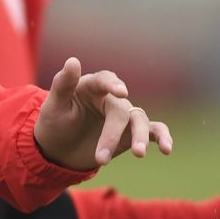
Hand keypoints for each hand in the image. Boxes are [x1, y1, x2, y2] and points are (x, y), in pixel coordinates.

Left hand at [32, 57, 171, 170]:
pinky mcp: (133, 132)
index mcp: (92, 86)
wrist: (60, 149)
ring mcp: (124, 115)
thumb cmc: (55, 123)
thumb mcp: (53, 106)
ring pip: (139, 120)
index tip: (121, 92)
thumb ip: (63, 84)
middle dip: (112, 134)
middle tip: (100, 158)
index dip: (113, 84)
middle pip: (120, 111)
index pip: (105, 80)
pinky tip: (166, 149)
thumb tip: (73, 60)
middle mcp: (112, 98)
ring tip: (139, 154)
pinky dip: (162, 138)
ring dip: (140, 136)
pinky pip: (154, 131)